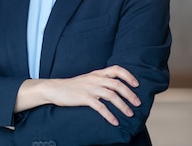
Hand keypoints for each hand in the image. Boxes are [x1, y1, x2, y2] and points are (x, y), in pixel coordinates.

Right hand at [18, 65, 140, 125]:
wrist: (54, 89)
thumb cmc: (72, 86)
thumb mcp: (87, 79)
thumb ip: (100, 81)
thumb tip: (115, 88)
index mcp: (97, 73)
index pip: (116, 69)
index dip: (128, 76)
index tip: (136, 84)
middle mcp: (95, 79)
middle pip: (117, 84)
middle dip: (130, 94)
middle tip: (138, 103)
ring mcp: (89, 88)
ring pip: (111, 95)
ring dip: (123, 105)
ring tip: (130, 114)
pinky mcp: (84, 98)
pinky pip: (100, 107)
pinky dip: (109, 115)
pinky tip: (114, 122)